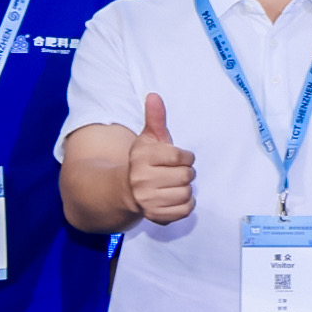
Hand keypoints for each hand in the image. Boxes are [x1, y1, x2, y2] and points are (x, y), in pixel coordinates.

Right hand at [125, 93, 196, 226]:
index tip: (179, 158)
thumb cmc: (143, 162)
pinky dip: (185, 204)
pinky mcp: (155, 215)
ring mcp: (147, 200)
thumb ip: (155, 118)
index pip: (180, 157)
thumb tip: (154, 95)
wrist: (124, 190)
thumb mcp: (148, 139)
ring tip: (173, 185)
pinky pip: (185, 209)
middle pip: (186, 176)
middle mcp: (141, 180)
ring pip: (187, 193)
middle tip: (174, 173)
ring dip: (185, 188)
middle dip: (185, 173)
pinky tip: (174, 197)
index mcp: (142, 158)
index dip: (185, 157)